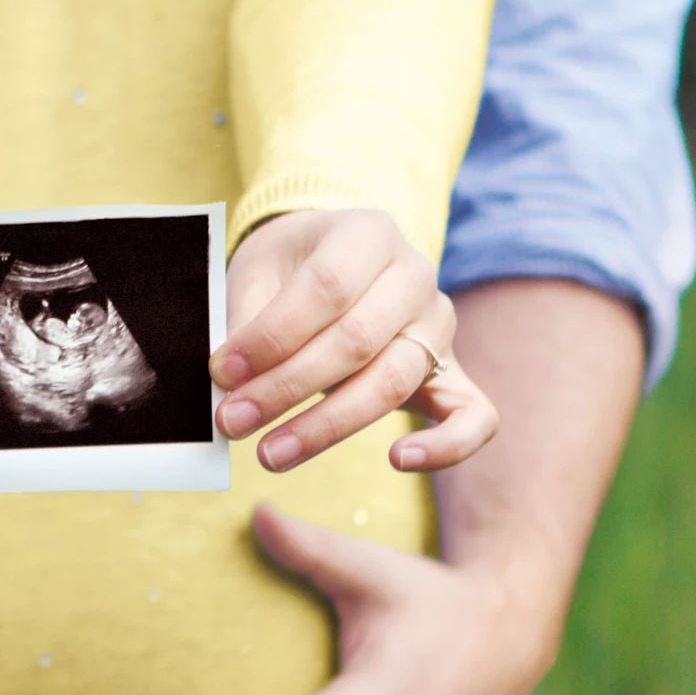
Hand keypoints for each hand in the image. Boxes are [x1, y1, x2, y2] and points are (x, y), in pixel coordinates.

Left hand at [212, 210, 497, 473]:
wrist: (332, 261)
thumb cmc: (289, 270)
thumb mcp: (258, 272)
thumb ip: (247, 321)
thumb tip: (229, 383)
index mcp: (368, 233)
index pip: (326, 286)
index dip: (272, 335)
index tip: (222, 372)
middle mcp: (414, 276)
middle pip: (356, 341)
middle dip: (286, 388)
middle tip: (232, 421)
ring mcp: (439, 327)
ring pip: (392, 382)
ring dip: (326, 427)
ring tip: (270, 453)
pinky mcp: (453, 374)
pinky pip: (473, 416)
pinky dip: (446, 445)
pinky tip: (398, 460)